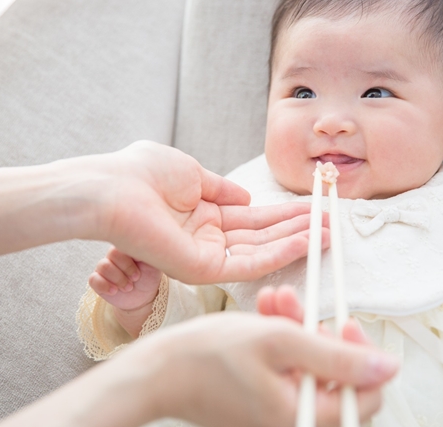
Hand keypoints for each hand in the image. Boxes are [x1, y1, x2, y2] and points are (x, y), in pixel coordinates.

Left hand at [86, 141, 327, 283]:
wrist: (111, 190)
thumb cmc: (140, 174)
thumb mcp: (190, 172)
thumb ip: (220, 188)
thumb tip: (247, 197)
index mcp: (201, 214)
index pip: (251, 217)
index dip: (282, 213)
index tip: (312, 206)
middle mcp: (206, 238)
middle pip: (261, 235)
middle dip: (297, 228)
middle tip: (331, 222)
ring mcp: (205, 255)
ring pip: (260, 251)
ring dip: (296, 241)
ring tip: (328, 231)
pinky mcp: (202, 269)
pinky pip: (249, 263)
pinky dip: (279, 253)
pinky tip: (305, 241)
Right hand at [89, 247, 161, 310]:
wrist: (143, 297)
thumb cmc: (148, 277)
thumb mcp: (154, 264)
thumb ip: (150, 252)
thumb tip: (146, 244)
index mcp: (126, 248)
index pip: (123, 245)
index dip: (129, 261)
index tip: (139, 273)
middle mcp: (113, 256)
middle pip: (112, 255)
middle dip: (126, 270)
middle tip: (135, 279)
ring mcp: (104, 267)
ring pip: (103, 267)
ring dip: (118, 279)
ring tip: (128, 288)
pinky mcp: (97, 280)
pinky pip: (93, 279)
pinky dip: (104, 286)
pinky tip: (114, 291)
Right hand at [131, 312, 397, 426]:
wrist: (156, 371)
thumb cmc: (208, 356)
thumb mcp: (280, 341)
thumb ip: (337, 355)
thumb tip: (388, 367)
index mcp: (303, 419)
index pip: (364, 396)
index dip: (360, 355)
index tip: (343, 323)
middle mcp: (293, 424)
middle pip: (335, 380)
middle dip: (320, 336)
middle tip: (302, 309)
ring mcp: (275, 415)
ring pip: (308, 369)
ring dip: (297, 330)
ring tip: (277, 301)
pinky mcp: (260, 405)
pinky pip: (285, 372)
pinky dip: (280, 342)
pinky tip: (265, 314)